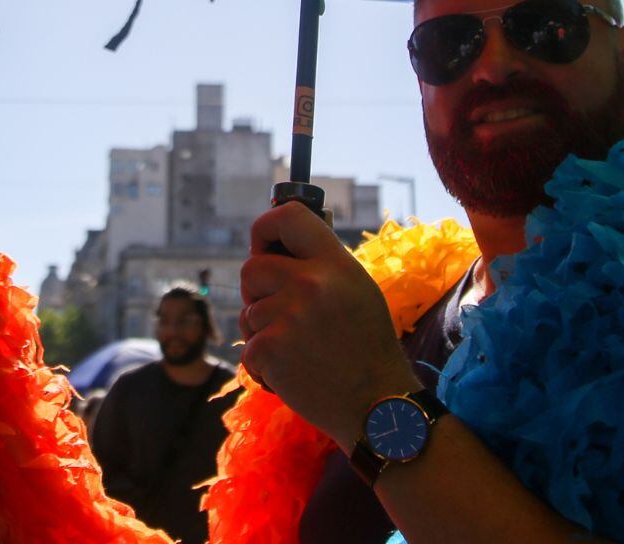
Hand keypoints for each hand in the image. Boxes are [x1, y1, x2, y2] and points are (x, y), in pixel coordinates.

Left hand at [239, 202, 421, 450]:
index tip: (263, 246)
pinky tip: (292, 372)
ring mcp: (289, 315)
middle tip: (281, 315)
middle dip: (257, 292)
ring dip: (262, 332)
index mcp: (335, 263)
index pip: (288, 216)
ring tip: (298, 350)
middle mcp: (311, 282)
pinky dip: (262, 364)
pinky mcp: (270, 347)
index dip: (265, 228)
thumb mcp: (357, 291)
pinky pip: (248, 346)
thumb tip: (275, 248)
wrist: (376, 406)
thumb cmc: (366, 348)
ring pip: (248, 311)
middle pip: (251, 268)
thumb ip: (321, 266)